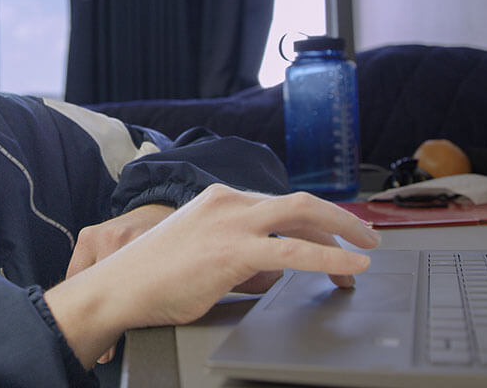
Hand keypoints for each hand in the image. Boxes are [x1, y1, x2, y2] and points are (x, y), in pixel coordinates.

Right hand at [45, 185, 379, 367]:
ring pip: (303, 215)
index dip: (315, 225)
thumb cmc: (154, 276)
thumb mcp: (202, 250)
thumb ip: (239, 252)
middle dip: (339, 220)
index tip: (336, 241)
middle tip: (366, 238)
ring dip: (342, 234)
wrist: (120, 288)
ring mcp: (231, 222)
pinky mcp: (233, 250)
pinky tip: (349, 267)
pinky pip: (294, 251)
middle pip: (299, 203)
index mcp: (219, 199)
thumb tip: (275, 269)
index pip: (280, 205)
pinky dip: (329, 258)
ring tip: (365, 255)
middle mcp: (228, 202)